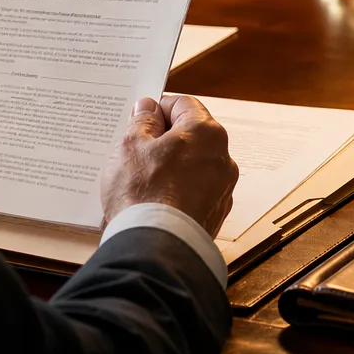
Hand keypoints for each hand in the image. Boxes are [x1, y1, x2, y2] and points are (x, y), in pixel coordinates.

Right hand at [99, 95, 237, 237]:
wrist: (155, 250)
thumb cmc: (142, 193)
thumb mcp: (130, 145)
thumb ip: (142, 121)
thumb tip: (148, 109)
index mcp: (206, 133)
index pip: (183, 104)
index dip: (158, 108)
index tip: (139, 119)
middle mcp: (223, 158)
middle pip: (191, 135)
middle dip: (164, 139)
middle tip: (135, 150)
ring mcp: (222, 189)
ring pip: (193, 165)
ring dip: (171, 166)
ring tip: (141, 180)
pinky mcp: (216, 215)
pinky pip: (195, 191)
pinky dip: (177, 190)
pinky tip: (155, 201)